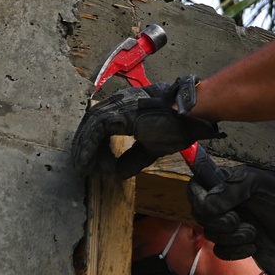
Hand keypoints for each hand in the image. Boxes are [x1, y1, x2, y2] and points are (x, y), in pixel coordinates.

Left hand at [72, 75, 221, 177]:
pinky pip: (95, 131)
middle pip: (92, 121)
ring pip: (90, 125)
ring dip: (83, 148)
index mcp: (129, 106)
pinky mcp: (121, 113)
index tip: (92, 160)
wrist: (192, 116)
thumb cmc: (179, 126)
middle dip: (84, 144)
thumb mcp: (152, 147)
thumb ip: (134, 158)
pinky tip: (86, 162)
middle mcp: (121, 101)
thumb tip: (119, 173)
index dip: (93, 142)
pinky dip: (88, 148)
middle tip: (82, 164)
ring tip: (82, 166)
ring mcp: (120, 105)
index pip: (102, 121)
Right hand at [187, 165, 274, 274]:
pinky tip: (253, 245)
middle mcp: (218, 203)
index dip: (200, 202)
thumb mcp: (257, 181)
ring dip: (232, 237)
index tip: (215, 209)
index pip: (194, 190)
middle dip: (220, 223)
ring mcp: (225, 223)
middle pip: (201, 217)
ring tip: (253, 232)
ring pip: (211, 235)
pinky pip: (222, 251)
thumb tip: (208, 206)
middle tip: (239, 220)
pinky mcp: (233, 242)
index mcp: (220, 183)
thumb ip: (232, 189)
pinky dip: (236, 251)